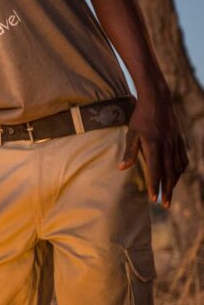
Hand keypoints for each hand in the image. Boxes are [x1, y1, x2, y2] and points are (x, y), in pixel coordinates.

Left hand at [118, 93, 187, 207]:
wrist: (158, 100)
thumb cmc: (140, 117)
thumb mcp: (131, 133)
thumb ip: (129, 152)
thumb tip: (122, 168)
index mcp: (154, 146)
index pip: (155, 171)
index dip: (154, 186)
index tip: (153, 199)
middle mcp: (168, 146)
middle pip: (169, 174)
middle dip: (167, 190)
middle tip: (165, 204)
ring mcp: (176, 143)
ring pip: (178, 168)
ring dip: (174, 182)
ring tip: (169, 193)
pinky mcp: (180, 140)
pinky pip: (183, 159)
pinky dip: (181, 170)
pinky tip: (177, 175)